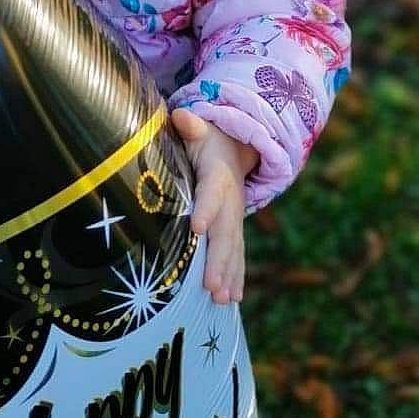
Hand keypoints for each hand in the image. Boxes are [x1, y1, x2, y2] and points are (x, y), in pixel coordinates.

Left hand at [169, 107, 257, 304]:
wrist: (235, 149)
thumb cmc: (207, 140)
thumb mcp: (200, 130)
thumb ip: (192, 126)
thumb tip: (182, 116)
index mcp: (217, 176)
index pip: (211, 193)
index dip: (206, 209)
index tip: (197, 228)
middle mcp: (231, 201)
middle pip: (225, 232)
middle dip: (219, 260)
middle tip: (212, 286)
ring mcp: (234, 219)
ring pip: (233, 249)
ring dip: (228, 275)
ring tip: (222, 299)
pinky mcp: (234, 231)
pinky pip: (236, 256)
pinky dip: (235, 277)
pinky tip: (230, 301)